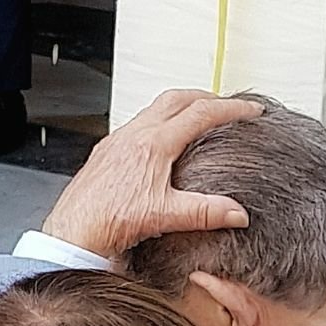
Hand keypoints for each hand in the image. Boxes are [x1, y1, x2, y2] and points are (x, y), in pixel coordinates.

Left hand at [37, 88, 257, 260]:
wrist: (74, 228)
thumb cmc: (109, 219)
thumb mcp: (166, 216)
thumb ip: (206, 212)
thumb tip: (238, 213)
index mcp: (153, 144)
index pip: (201, 114)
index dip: (231, 109)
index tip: (251, 110)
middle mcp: (134, 135)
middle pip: (177, 99)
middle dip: (207, 98)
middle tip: (228, 105)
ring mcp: (118, 140)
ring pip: (155, 109)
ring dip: (181, 107)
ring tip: (199, 117)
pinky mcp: (108, 150)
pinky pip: (138, 123)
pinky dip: (160, 121)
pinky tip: (164, 140)